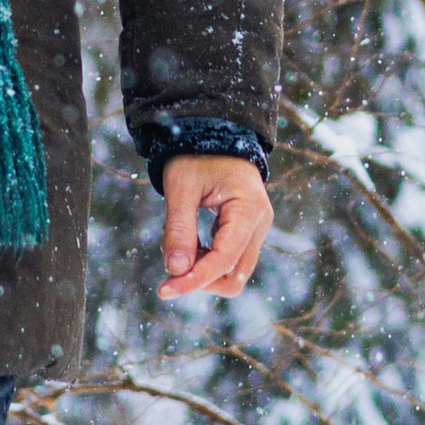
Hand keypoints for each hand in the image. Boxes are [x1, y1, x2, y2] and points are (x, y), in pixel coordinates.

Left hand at [160, 153, 270, 299]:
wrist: (215, 135)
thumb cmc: (197, 156)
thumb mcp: (181, 186)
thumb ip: (178, 229)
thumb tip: (175, 271)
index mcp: (249, 209)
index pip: (224, 260)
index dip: (194, 279)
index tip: (165, 290)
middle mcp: (259, 224)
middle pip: (234, 277)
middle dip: (199, 279)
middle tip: (169, 260)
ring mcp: (256, 230)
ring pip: (232, 273)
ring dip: (201, 271)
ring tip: (177, 244)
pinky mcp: (246, 233)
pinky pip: (228, 260)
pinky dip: (205, 261)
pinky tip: (186, 243)